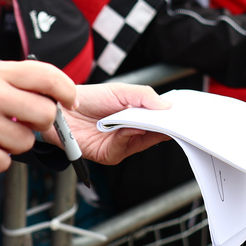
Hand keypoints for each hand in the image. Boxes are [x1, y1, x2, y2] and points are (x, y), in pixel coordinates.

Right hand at [0, 60, 75, 173]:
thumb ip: (23, 83)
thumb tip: (62, 98)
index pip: (48, 75)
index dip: (67, 90)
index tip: (71, 102)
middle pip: (46, 114)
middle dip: (43, 124)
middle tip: (26, 124)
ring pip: (26, 142)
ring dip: (15, 144)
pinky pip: (4, 162)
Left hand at [43, 83, 171, 165]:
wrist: (61, 110)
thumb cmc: (89, 98)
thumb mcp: (121, 91)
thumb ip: (145, 96)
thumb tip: (167, 106)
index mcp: (137, 115)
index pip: (160, 118)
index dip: (171, 117)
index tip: (183, 114)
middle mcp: (131, 132)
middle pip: (155, 132)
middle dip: (165, 126)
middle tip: (176, 119)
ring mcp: (122, 144)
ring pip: (143, 140)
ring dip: (148, 129)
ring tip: (152, 118)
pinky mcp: (110, 154)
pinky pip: (125, 146)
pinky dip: (129, 136)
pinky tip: (129, 126)